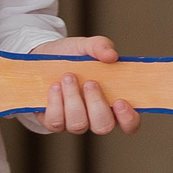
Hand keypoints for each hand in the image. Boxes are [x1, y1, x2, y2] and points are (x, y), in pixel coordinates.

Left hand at [24, 36, 140, 135]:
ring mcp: (74, 122)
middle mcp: (95, 118)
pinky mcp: (53, 122)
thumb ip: (101, 46)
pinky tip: (54, 86)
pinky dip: (56, 102)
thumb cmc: (71, 55)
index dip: (129, 119)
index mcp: (112, 103)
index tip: (120, 101)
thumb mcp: (86, 46)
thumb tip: (112, 55)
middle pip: (103, 127)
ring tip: (68, 77)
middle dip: (96, 104)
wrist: (43, 56)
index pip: (129, 124)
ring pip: (78, 124)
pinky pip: (56, 122)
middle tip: (90, 82)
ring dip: (73, 99)